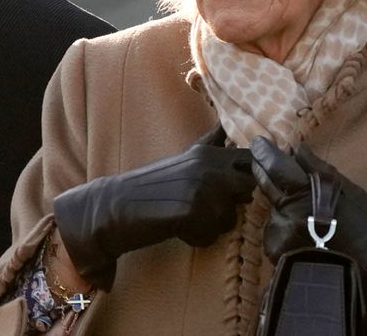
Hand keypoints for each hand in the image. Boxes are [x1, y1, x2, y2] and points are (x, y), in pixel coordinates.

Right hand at [52, 125, 256, 289]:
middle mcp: (208, 165)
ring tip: (186, 218)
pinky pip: (211, 236)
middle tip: (205, 207)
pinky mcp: (192, 210)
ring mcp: (202, 187)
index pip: (252, 160)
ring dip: (212, 225)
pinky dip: (196, 238)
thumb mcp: (185, 158)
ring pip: (230, 219)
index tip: (230, 189)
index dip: (248, 177)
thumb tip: (226, 127)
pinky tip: (178, 229)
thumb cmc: (149, 186)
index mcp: (207, 152)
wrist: (114, 205)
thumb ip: (210, 146)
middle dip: (234, 204)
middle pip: (248, 190)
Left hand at [250, 137, 366, 334]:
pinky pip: (275, 234)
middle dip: (262, 170)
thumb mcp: (353, 195)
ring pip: (273, 211)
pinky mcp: (275, 253)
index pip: (276, 166)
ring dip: (282, 208)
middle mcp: (289, 212)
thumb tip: (298, 150)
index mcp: (309, 193)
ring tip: (306, 221)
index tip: (259, 143)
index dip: (264, 152)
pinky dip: (284, 231)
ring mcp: (280, 234)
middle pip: (265, 183)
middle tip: (261, 161)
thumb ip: (321, 172)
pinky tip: (304, 241)